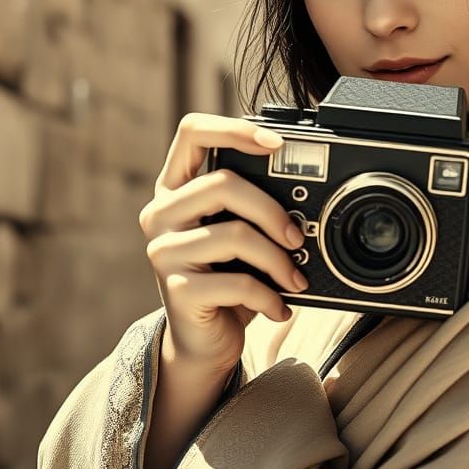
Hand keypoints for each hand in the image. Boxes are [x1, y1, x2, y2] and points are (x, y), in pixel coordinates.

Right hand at [138, 113, 307, 373]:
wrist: (204, 341)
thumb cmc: (228, 278)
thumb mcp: (241, 234)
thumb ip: (256, 207)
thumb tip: (307, 203)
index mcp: (176, 187)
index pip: (192, 132)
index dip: (235, 128)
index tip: (277, 143)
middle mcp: (161, 213)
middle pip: (223, 184)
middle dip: (273, 211)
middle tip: (298, 239)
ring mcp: (163, 251)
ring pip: (235, 234)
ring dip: (278, 260)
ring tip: (296, 279)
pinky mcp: (176, 290)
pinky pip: (238, 283)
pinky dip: (269, 296)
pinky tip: (279, 306)